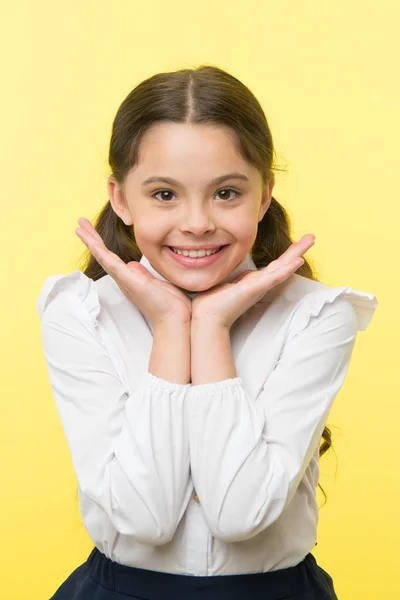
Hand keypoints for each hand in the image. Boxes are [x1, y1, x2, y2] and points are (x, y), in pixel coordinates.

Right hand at [75, 218, 191, 327]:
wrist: (174, 320)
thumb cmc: (168, 304)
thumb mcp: (155, 282)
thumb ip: (142, 274)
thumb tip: (133, 265)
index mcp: (129, 277)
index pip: (111, 256)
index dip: (100, 242)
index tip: (90, 229)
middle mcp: (123, 279)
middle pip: (103, 254)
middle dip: (91, 238)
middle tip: (80, 223)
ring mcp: (126, 281)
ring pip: (104, 258)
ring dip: (91, 242)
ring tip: (80, 228)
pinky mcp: (132, 283)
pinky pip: (114, 266)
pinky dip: (103, 254)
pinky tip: (94, 244)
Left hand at [191, 234, 315, 328]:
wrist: (207, 317)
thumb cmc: (211, 302)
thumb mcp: (222, 282)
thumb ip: (227, 275)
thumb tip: (220, 263)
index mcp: (252, 281)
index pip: (273, 265)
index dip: (286, 255)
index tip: (297, 245)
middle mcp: (259, 283)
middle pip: (283, 264)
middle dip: (297, 250)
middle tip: (312, 237)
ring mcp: (259, 286)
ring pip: (283, 268)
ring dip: (297, 254)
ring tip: (310, 241)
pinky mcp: (256, 288)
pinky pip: (275, 277)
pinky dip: (287, 268)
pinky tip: (298, 261)